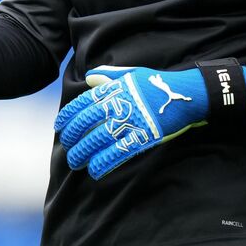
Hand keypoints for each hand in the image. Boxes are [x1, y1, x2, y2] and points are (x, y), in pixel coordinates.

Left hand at [54, 66, 208, 179]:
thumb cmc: (157, 84)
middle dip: (72, 136)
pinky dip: (105, 162)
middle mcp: (119, 106)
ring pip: (98, 139)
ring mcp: (130, 122)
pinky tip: (94, 170)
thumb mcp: (132, 74)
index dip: (68, 116)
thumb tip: (90, 77)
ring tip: (74, 162)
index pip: (82, 104)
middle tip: (66, 146)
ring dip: (83, 152)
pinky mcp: (143, 137)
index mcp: (113, 90)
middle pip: (86, 123)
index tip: (59, 126)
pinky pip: (119, 152)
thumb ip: (109, 76)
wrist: (186, 95)